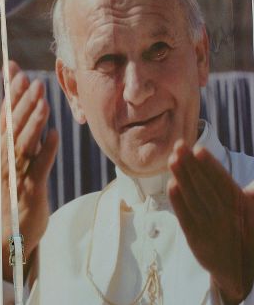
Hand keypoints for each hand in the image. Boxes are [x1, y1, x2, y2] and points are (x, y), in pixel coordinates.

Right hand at [1, 61, 58, 280]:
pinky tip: (54, 134)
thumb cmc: (10, 193)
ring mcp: (16, 176)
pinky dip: (45, 152)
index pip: (2, 117)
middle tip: (32, 81)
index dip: (8, 94)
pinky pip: (38, 169)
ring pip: (23, 145)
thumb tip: (19, 108)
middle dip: (21, 102)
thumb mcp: (9, 162)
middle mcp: (3, 161)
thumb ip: (14, 136)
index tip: (13, 71)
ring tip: (43, 100)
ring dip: (32, 122)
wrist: (8, 235)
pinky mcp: (31, 192)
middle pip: (12, 127)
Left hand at [168, 140, 253, 303]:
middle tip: (178, 145)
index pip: (224, 183)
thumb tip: (251, 185)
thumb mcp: (250, 210)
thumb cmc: (246, 231)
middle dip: (191, 166)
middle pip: (205, 188)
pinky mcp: (197, 241)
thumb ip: (252, 195)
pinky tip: (171, 184)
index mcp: (242, 208)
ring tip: (172, 159)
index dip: (211, 166)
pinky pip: (186, 218)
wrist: (243, 272)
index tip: (198, 148)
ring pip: (194, 200)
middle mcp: (227, 219)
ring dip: (182, 178)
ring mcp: (211, 230)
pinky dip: (178, 202)